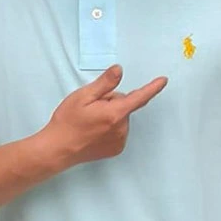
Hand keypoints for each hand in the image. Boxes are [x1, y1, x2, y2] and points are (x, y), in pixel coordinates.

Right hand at [42, 65, 166, 167]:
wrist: (58, 149)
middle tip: (91, 107)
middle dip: (112, 102)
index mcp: (115, 113)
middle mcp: (121, 128)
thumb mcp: (83, 96)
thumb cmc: (68, 121)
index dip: (152, 88)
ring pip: (121, 118)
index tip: (163, 81)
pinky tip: (94, 131)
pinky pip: (118, 131)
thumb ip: (104, 83)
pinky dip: (109, 128)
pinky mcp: (115, 149)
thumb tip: (119, 70)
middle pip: (124, 105)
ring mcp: (119, 141)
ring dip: (110, 115)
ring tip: (90, 121)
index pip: (139, 97)